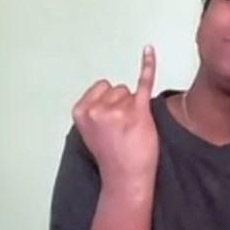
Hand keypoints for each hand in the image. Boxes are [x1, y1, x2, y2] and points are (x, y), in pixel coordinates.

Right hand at [72, 46, 159, 190]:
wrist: (126, 178)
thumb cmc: (111, 156)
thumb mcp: (90, 130)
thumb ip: (94, 109)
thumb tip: (109, 91)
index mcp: (81, 111)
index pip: (101, 89)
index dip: (108, 104)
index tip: (109, 124)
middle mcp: (97, 109)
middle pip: (115, 89)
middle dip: (120, 105)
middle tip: (121, 130)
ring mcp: (118, 110)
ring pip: (128, 91)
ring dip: (132, 108)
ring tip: (130, 130)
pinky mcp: (138, 112)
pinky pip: (143, 82)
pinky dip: (147, 66)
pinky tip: (148, 51)